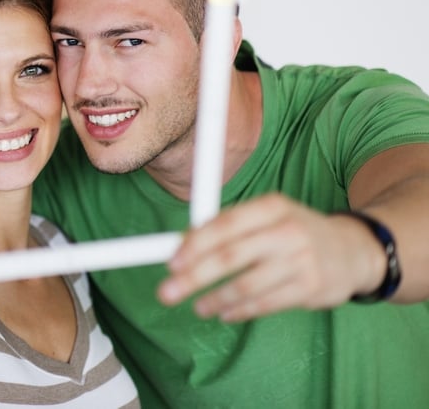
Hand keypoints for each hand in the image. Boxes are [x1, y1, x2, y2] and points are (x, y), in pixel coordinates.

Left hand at [158, 193, 384, 320]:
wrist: (353, 251)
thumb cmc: (294, 232)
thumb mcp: (268, 216)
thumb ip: (229, 228)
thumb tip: (181, 244)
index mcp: (271, 206)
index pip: (225, 224)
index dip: (195, 244)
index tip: (171, 262)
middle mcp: (287, 231)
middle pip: (231, 256)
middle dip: (194, 276)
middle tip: (168, 291)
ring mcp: (301, 261)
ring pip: (247, 285)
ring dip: (215, 298)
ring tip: (197, 307)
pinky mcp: (311, 288)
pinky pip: (266, 303)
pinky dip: (240, 310)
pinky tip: (224, 313)